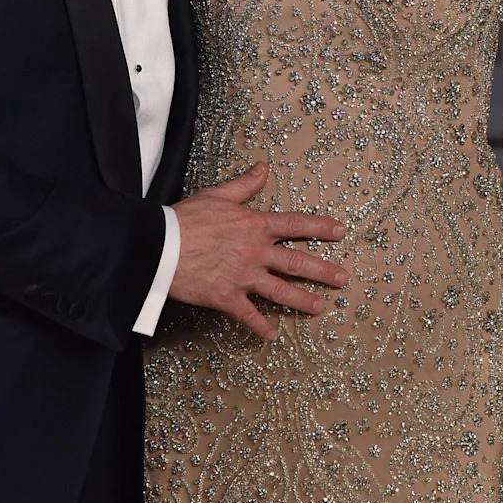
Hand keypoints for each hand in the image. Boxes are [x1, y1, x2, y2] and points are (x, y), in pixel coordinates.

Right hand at [170, 162, 347, 341]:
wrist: (159, 246)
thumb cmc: (185, 219)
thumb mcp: (217, 195)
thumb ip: (245, 185)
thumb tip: (263, 168)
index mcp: (254, 225)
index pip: (296, 225)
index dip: (320, 227)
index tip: (340, 231)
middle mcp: (255, 252)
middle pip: (298, 262)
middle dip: (324, 271)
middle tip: (343, 279)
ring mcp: (243, 277)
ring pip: (282, 292)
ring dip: (304, 301)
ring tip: (322, 308)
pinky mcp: (227, 297)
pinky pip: (249, 316)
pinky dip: (261, 327)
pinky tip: (271, 335)